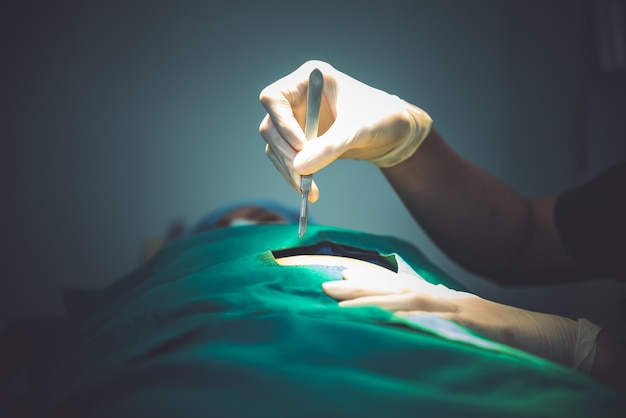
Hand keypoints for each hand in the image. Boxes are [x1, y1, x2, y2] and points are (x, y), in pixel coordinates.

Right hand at [259, 60, 431, 201]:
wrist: (395, 132)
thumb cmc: (382, 118)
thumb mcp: (358, 130)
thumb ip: (330, 146)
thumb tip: (298, 167)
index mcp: (311, 79)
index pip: (274, 98)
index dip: (282, 123)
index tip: (300, 146)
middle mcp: (298, 96)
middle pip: (271, 125)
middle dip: (285, 153)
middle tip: (302, 176)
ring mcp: (298, 118)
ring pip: (275, 145)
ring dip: (288, 169)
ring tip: (308, 190)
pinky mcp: (301, 139)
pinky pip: (286, 158)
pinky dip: (294, 175)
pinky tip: (308, 190)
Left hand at [322, 268, 598, 369]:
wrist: (546, 336)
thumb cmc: (502, 335)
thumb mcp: (462, 325)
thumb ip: (435, 319)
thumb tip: (404, 321)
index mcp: (442, 299)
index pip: (399, 286)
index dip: (368, 281)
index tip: (339, 275)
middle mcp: (445, 299)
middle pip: (395, 289)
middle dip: (359, 288)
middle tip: (325, 286)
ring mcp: (458, 310)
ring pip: (407, 302)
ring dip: (373, 301)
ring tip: (341, 303)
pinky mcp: (471, 325)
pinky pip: (432, 322)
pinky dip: (407, 319)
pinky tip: (385, 318)